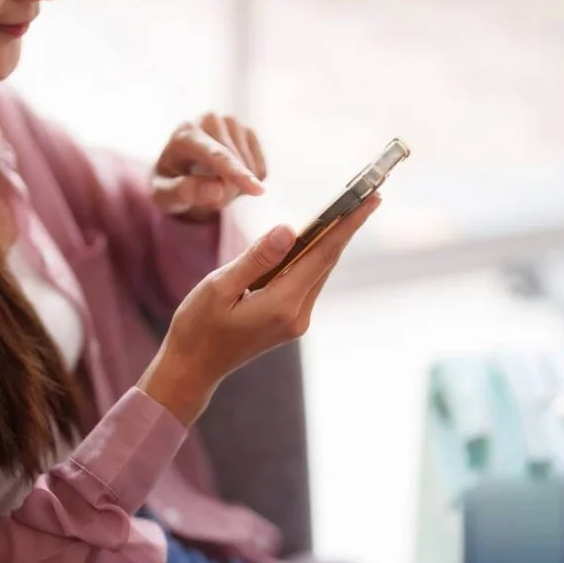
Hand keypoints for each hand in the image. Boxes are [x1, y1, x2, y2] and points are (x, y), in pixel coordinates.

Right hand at [138, 193, 382, 425]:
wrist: (192, 368)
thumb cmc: (198, 327)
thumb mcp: (219, 287)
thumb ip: (256, 258)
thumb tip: (288, 230)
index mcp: (281, 306)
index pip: (323, 255)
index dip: (348, 224)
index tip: (371, 200)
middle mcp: (297, 316)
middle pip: (326, 262)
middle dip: (345, 227)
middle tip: (365, 194)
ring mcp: (296, 321)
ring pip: (317, 272)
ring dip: (329, 241)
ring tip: (345, 209)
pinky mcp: (289, 321)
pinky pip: (305, 282)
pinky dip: (310, 258)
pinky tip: (312, 239)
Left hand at [151, 113, 267, 220]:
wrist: (179, 167)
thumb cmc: (170, 184)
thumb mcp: (165, 196)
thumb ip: (184, 192)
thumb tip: (218, 189)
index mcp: (184, 135)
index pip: (216, 155)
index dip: (236, 173)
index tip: (258, 190)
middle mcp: (209, 120)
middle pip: (235, 166)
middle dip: (227, 193)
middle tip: (207, 199)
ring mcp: (231, 123)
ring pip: (251, 170)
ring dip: (237, 190)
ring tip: (215, 185)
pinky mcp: (248, 131)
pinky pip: (261, 170)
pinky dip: (248, 183)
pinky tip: (230, 178)